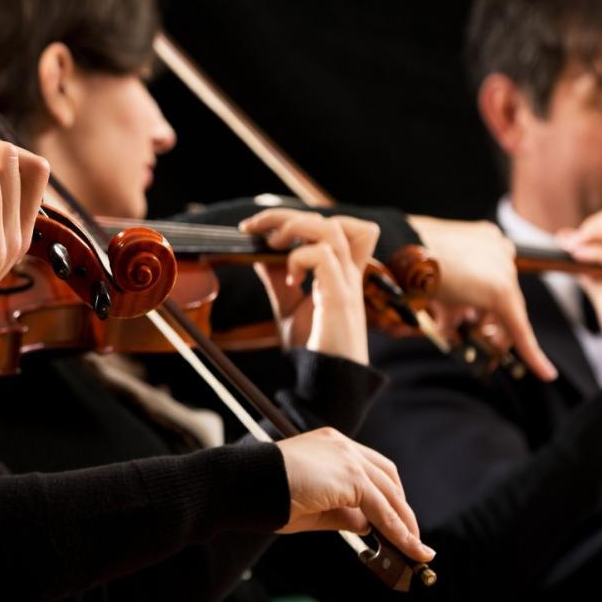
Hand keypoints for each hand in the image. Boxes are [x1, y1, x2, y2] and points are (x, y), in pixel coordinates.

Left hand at [239, 208, 375, 362]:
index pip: (340, 226)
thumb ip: (277, 277)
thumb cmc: (314, 348)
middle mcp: (348, 274)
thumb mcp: (288, 305)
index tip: (258, 229)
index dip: (300, 218)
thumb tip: (257, 252)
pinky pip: (324, 258)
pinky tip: (290, 279)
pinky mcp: (340, 300)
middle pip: (331, 220)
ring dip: (294, 229)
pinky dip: (299, 260)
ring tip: (273, 246)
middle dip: (286, 216)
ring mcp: (347, 285)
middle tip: (254, 229)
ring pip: (332, 229)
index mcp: (340, 273)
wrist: (328, 384)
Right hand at [274, 427, 434, 562]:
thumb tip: (370, 526)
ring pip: (389, 494)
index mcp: (329, 444)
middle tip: (410, 537)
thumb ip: (343, 513)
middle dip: (402, 509)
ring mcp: (348, 458)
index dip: (386, 495)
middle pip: (387, 477)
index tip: (394, 518)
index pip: (370, 468)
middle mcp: (342, 445)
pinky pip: (383, 509)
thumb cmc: (268, 495)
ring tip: (415, 549)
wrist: (246, 485)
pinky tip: (406, 547)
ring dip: (405, 523)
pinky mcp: (350, 477)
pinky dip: (398, 530)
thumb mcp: (312, 506)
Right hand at [407, 215, 556, 379]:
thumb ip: (445, 284)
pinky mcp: (501, 291)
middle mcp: (500, 248)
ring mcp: (503, 268)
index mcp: (485, 237)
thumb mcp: (428, 268)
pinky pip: (518, 329)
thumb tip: (446, 316)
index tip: (480, 316)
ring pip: (506, 312)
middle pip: (504, 295)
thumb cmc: (402, 255)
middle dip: (487, 318)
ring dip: (486, 329)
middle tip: (471, 331)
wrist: (399, 247)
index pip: (495, 275)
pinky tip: (544, 373)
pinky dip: (531, 353)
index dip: (487, 301)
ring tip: (461, 333)